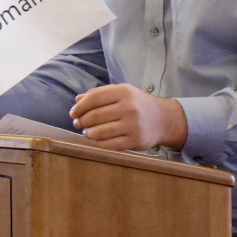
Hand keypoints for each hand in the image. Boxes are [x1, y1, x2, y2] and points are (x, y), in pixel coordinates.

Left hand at [69, 84, 187, 151]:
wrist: (163, 119)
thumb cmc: (137, 104)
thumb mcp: (122, 93)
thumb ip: (100, 94)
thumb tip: (77, 100)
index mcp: (124, 92)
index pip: (94, 98)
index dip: (80, 106)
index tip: (73, 112)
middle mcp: (129, 107)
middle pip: (95, 116)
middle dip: (82, 121)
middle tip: (77, 123)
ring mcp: (133, 125)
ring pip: (100, 132)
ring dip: (88, 133)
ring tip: (86, 132)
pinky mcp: (135, 141)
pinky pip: (109, 144)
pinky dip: (99, 143)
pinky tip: (97, 140)